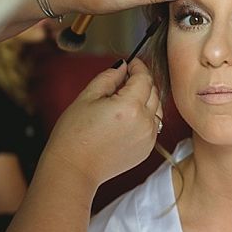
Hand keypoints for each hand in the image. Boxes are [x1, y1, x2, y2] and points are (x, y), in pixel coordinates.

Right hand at [41, 58, 163, 189]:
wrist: (74, 169)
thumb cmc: (74, 135)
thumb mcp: (87, 97)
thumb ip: (109, 77)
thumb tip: (122, 66)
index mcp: (130, 106)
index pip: (144, 78)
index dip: (139, 67)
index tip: (132, 63)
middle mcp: (145, 122)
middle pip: (154, 91)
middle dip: (142, 81)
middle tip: (124, 80)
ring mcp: (148, 137)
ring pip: (157, 108)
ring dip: (146, 99)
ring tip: (124, 100)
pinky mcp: (147, 149)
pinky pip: (153, 125)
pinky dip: (145, 116)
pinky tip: (126, 119)